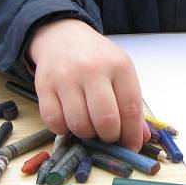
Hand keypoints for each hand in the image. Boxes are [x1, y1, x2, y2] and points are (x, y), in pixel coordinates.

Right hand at [29, 18, 148, 150]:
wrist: (63, 37)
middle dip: (109, 137)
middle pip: (105, 120)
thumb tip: (141, 138)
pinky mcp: (44, 86)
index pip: (130, 108)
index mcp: (118, 65)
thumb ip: (132, 103)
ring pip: (79, 124)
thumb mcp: (120, 72)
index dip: (132, 134)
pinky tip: (69, 119)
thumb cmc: (97, 59)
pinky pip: (54, 122)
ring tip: (89, 125)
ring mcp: (66, 77)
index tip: (131, 147)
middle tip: (107, 135)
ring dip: (86, 134)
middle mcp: (92, 69)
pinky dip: (63, 129)